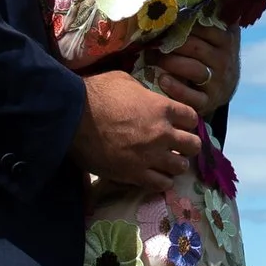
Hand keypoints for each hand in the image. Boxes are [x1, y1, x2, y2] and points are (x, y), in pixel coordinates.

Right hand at [70, 70, 198, 189]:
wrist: (72, 117)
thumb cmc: (96, 94)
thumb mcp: (126, 81)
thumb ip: (144, 92)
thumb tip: (148, 97)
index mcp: (163, 108)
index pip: (193, 118)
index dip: (187, 121)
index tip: (179, 124)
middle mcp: (163, 134)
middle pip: (193, 145)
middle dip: (187, 145)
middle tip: (176, 145)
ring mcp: (150, 156)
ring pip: (181, 167)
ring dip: (175, 164)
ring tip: (165, 162)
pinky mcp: (135, 174)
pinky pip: (161, 184)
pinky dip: (160, 180)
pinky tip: (154, 175)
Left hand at [155, 24, 238, 117]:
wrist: (223, 88)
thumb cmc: (212, 55)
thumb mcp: (219, 36)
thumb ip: (213, 16)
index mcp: (226, 40)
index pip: (205, 29)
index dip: (182, 25)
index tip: (163, 22)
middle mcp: (224, 60)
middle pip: (195, 48)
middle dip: (170, 44)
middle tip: (150, 41)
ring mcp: (218, 82)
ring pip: (194, 70)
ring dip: (170, 63)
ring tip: (152, 57)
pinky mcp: (209, 102)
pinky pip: (193, 96)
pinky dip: (177, 89)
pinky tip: (162, 80)